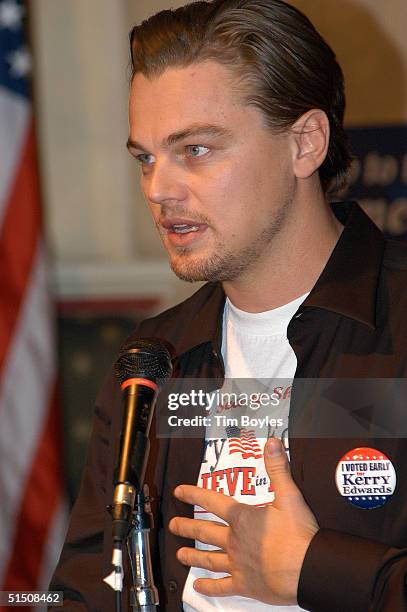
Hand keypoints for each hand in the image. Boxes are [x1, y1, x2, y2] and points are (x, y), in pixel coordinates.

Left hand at [168, 438, 318, 604]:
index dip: (194, 494)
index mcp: (242, 518)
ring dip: (193, 556)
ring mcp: (237, 564)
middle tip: (173, 525)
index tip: (179, 492)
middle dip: (187, 527)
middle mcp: (234, 540)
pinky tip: (198, 586)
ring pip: (209, 559)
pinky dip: (209, 587)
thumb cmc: (298, 534)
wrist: (307, 569)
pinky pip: (222, 586)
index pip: (212, 501)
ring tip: (180, 554)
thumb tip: (271, 443)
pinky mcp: (244, 584)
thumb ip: (278, 468)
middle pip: (205, 531)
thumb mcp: (290, 495)